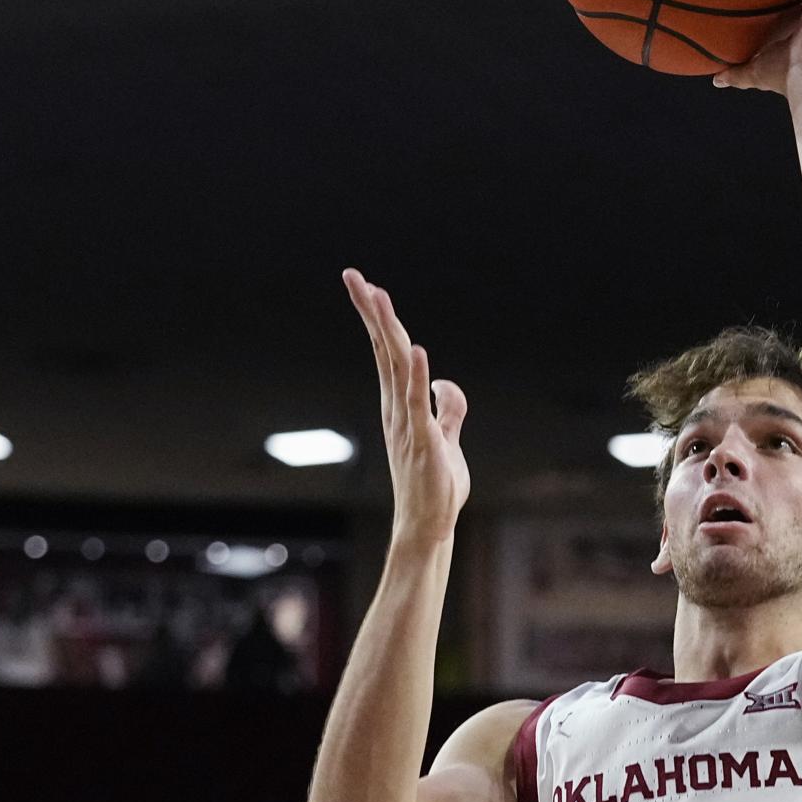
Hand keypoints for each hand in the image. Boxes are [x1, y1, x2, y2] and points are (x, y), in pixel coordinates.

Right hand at [343, 269, 469, 552]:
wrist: (429, 525)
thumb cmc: (435, 486)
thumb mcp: (448, 439)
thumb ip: (448, 409)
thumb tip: (446, 383)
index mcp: (400, 405)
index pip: (387, 352)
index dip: (377, 319)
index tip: (365, 286)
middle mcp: (396, 408)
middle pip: (383, 349)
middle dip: (370, 311)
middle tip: (353, 276)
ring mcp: (407, 423)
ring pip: (395, 367)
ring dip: (387, 330)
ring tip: (377, 295)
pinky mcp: (423, 441)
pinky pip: (417, 403)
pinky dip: (416, 376)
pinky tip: (415, 349)